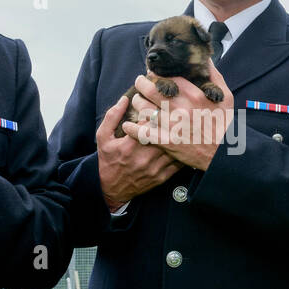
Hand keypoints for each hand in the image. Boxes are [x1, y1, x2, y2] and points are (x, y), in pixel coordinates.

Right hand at [97, 96, 180, 210]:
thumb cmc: (108, 160)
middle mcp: (144, 156)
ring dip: (180, 137)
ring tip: (184, 127)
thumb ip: (112, 116)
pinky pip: (178, 164)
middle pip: (165, 134)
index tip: (160, 105)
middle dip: (172, 123)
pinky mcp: (161, 177)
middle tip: (177, 114)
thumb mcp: (103, 137)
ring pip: (175, 149)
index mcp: (130, 144)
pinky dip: (183, 153)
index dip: (157, 111)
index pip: (149, 122)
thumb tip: (125, 99)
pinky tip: (185, 145)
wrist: (110, 189)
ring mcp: (154, 168)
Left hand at [126, 62, 234, 170]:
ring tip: (137, 101)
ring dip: (137, 103)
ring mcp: (172, 124)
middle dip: (141, 83)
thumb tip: (206, 58)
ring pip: (144, 108)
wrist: (224, 153)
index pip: (167, 77)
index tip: (153, 74)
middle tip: (139, 82)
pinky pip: (142, 132)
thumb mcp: (225, 96)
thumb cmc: (225, 124)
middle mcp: (180, 107)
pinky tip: (128, 126)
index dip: (157, 75)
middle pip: (150, 89)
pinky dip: (132, 128)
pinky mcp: (167, 141)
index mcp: (193, 94)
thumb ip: (214, 76)